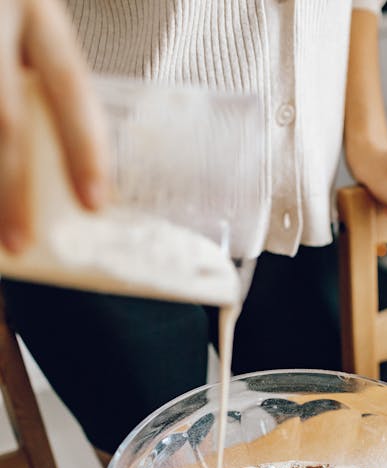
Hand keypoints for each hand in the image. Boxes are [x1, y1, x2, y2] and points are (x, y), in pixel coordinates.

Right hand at [0, 0, 107, 253]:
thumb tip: (75, 181)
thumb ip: (37, 85)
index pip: (69, 85)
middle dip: (12, 190)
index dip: (84, 148)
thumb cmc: (1, 16)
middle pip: (4, 118)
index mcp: (35, 10)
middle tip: (20, 243)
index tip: (95, 204)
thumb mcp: (25, 30)